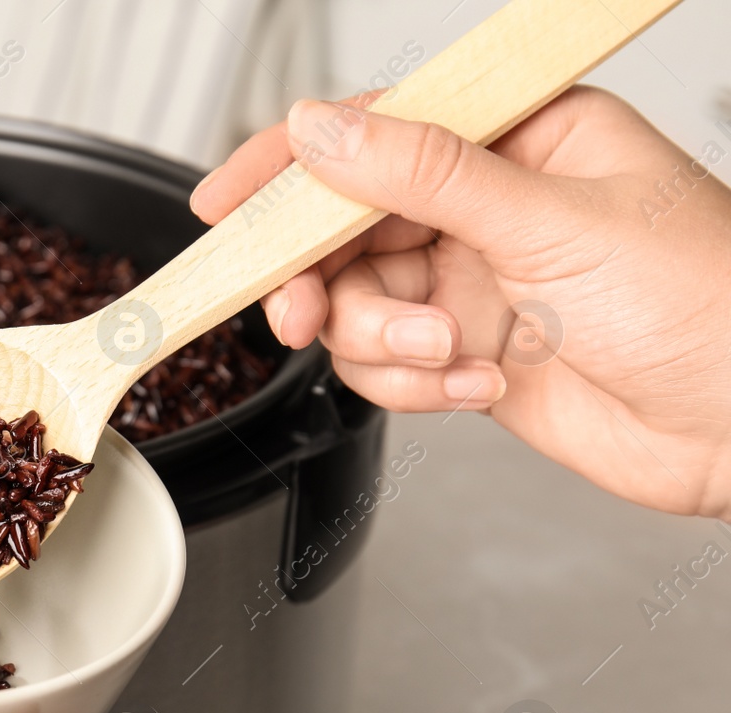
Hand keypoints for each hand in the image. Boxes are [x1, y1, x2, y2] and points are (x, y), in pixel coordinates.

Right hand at [192, 87, 730, 519]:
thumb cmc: (707, 305)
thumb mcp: (552, 221)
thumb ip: (424, 175)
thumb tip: (324, 131)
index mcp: (518, 139)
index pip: (376, 131)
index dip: (291, 167)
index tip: (227, 205)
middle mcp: (488, 208)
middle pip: (348, 231)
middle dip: (326, 280)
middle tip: (305, 315)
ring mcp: (475, 283)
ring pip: (360, 308)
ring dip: (387, 343)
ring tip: (448, 354)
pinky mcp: (469, 353)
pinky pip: (391, 366)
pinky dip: (418, 384)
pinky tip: (480, 382)